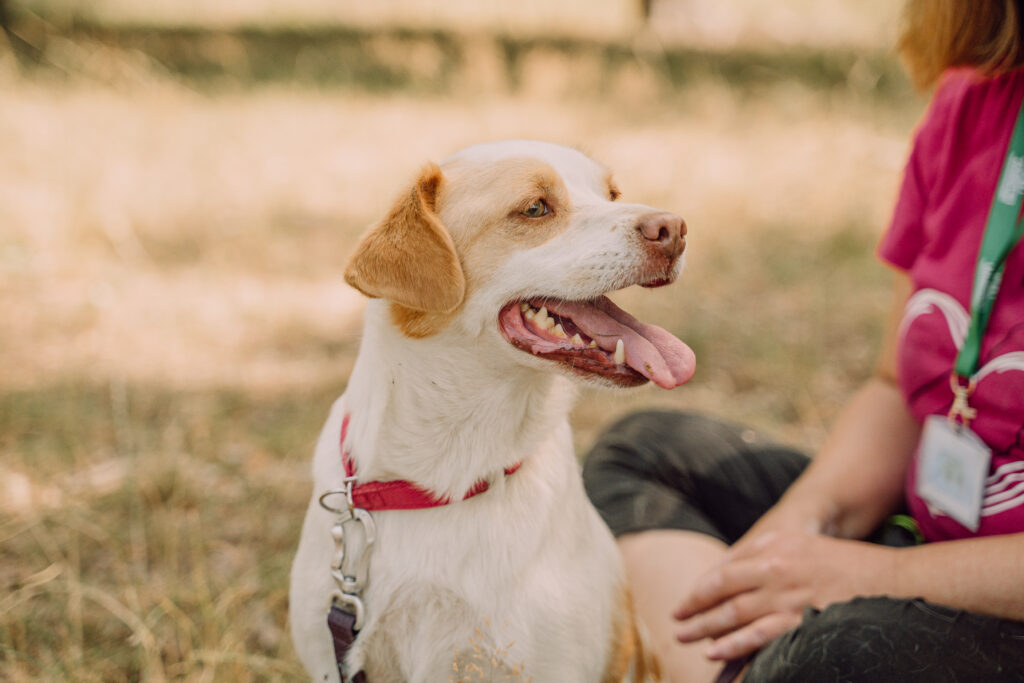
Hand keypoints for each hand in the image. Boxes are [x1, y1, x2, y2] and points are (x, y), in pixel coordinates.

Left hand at [673, 530, 896, 660]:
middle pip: (723, 591)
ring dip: (706, 628)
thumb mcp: (802, 544)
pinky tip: (716, 650)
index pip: (726, 569)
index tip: (685, 601)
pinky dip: (734, 643)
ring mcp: (787, 593)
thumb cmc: (849, 563)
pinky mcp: (802, 619)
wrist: (896, 579)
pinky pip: (759, 634)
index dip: (701, 588)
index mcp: (774, 545)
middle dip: (695, 609)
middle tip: (675, 622)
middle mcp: (775, 566)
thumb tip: (732, 572)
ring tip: (686, 638)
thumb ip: (766, 554)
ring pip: (734, 613)